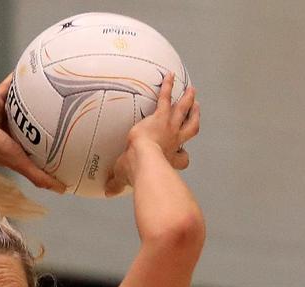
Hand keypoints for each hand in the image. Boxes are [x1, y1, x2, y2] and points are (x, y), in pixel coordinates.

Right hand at [0, 74, 65, 192]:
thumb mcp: (21, 163)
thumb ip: (39, 177)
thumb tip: (63, 189)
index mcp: (16, 146)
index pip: (37, 145)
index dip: (51, 143)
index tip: (68, 140)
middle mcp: (10, 130)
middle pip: (31, 124)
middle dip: (44, 120)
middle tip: (65, 111)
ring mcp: (3, 114)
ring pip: (21, 106)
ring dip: (32, 99)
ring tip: (50, 89)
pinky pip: (8, 87)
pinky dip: (16, 79)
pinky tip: (30, 70)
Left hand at [105, 72, 199, 196]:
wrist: (143, 160)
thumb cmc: (137, 172)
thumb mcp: (125, 177)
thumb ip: (117, 184)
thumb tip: (107, 193)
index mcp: (170, 159)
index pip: (183, 159)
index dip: (182, 158)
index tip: (181, 157)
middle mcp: (175, 142)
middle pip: (191, 129)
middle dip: (194, 119)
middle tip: (197, 110)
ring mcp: (170, 128)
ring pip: (184, 111)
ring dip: (188, 100)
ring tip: (191, 91)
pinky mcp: (161, 116)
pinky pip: (165, 98)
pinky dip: (167, 86)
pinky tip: (168, 75)